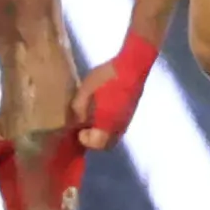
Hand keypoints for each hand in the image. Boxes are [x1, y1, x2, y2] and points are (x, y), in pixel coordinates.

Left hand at [73, 33, 162, 150]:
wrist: (132, 66)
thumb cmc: (107, 78)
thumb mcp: (85, 91)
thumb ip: (78, 109)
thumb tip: (77, 121)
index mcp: (108, 124)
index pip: (96, 144)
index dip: (85, 140)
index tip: (78, 129)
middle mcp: (119, 127)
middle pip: (106, 144)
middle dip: (93, 140)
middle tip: (83, 128)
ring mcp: (126, 120)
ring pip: (112, 136)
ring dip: (101, 132)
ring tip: (91, 119)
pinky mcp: (130, 112)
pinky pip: (117, 126)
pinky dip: (108, 125)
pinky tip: (101, 111)